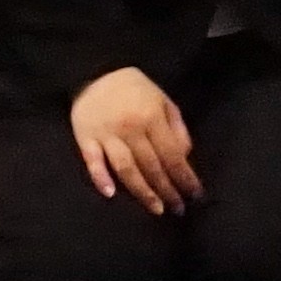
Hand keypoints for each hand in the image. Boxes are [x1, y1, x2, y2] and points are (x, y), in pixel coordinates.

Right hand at [70, 65, 198, 213]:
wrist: (95, 71)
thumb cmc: (134, 89)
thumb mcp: (162, 100)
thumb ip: (176, 127)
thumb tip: (185, 156)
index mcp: (152, 118)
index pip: (172, 155)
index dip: (185, 177)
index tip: (195, 194)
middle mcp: (131, 129)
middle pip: (151, 166)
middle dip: (167, 190)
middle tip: (179, 209)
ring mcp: (106, 135)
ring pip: (126, 169)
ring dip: (142, 191)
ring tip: (156, 208)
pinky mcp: (85, 138)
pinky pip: (92, 161)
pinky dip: (100, 178)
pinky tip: (110, 194)